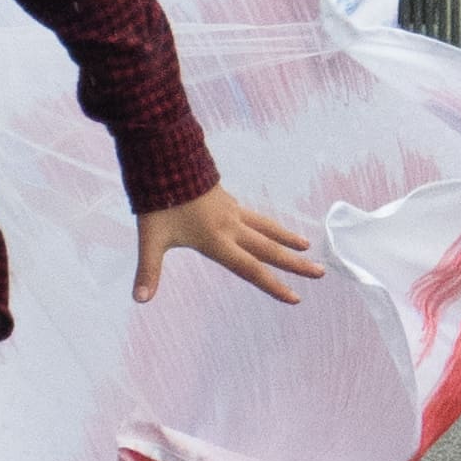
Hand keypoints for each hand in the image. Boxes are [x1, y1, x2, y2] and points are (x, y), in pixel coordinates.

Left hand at [139, 180, 327, 307]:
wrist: (166, 160)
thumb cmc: (158, 202)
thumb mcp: (150, 239)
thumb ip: (148, 271)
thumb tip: (138, 300)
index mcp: (216, 240)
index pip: (251, 268)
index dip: (274, 285)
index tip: (295, 298)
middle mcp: (230, 227)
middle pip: (269, 250)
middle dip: (295, 264)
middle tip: (321, 273)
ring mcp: (232, 212)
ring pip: (267, 229)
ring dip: (288, 240)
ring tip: (308, 247)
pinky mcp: (228, 200)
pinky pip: (255, 217)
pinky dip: (269, 225)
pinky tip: (273, 228)